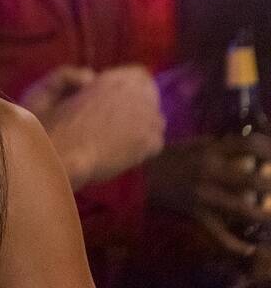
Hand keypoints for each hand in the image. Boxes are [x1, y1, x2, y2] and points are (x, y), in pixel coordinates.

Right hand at [26, 64, 164, 189]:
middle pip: (151, 94)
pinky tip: (125, 150)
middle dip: (137, 102)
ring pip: (156, 118)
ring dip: (142, 123)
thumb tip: (90, 77)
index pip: (139, 74)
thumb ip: (69, 75)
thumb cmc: (47, 123)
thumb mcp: (46, 88)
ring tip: (121, 135)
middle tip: (117, 117)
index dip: (128, 85)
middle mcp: (135, 95)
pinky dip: (144, 145)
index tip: (114, 95)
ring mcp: (146, 120)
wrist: (58, 156)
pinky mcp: (149, 144)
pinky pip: (156, 141)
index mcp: (112, 80)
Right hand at [148, 133, 270, 259]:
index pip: (248, 145)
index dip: (268, 149)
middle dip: (270, 184)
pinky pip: (219, 232)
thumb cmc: (159, 158)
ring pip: (242, 209)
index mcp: (209, 151)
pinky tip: (249, 249)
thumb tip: (234, 143)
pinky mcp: (197, 214)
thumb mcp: (185, 144)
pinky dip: (234, 243)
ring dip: (261, 215)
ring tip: (270, 218)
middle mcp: (211, 172)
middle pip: (253, 179)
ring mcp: (205, 195)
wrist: (135, 180)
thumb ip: (210, 143)